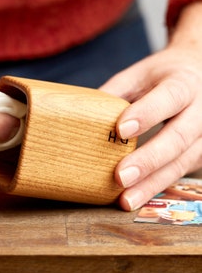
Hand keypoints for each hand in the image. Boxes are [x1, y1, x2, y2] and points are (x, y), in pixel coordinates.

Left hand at [99, 2, 201, 210]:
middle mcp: (201, 110)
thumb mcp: (141, 74)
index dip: (146, 114)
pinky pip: (180, 172)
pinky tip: (138, 196)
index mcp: (183, 83)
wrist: (197, 72)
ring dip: (152, 183)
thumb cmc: (164, 74)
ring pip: (182, 162)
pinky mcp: (200, 152)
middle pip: (178, 138)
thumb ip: (116, 91)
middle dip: (148, 160)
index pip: (168, 98)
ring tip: (126, 200)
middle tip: (120, 177)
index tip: (120, 130)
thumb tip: (83, 113)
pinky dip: (157, 185)